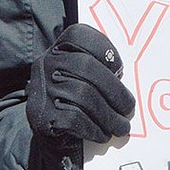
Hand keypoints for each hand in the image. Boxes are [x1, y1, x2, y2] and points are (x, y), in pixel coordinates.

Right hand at [27, 24, 133, 143]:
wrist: (47, 133)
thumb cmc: (74, 102)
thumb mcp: (83, 78)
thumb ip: (100, 71)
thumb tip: (125, 86)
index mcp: (57, 50)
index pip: (78, 35)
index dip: (103, 48)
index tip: (119, 68)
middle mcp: (45, 65)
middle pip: (86, 67)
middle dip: (115, 90)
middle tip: (129, 108)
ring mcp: (41, 89)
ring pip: (84, 96)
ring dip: (109, 116)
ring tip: (122, 126)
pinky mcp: (41, 115)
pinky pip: (75, 118)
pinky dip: (95, 128)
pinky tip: (103, 134)